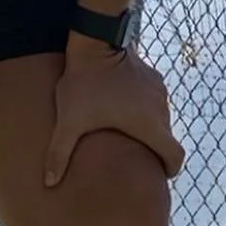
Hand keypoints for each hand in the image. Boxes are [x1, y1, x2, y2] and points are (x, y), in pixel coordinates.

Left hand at [45, 41, 183, 185]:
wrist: (95, 41)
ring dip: (148, 128)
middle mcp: (161, 109)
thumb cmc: (84, 85)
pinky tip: (122, 107)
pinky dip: (145, 109)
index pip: (176, 156)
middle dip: (154, 151)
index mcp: (150, 125)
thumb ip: (60, 154)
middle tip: (135, 158)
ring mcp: (159, 90)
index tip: (158, 174)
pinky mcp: (152, 76)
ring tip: (125, 132)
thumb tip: (49, 183)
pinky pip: (154, 100)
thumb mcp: (70, 121)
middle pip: (166, 138)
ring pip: (160, 118)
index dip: (169, 170)